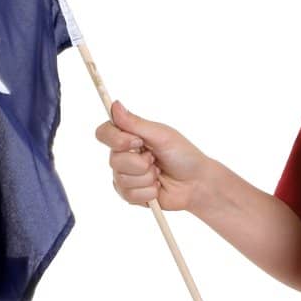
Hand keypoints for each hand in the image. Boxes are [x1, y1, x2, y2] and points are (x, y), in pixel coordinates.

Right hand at [93, 100, 210, 211]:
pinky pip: (129, 195)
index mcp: (129, 136)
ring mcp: (125, 176)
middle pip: (113, 160)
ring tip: (158, 174)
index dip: (116, 139)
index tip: (137, 141)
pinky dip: (148, 191)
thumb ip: (135, 123)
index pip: (104, 133)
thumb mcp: (161, 135)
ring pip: (122, 179)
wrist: (196, 183)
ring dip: (147, 177)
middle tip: (155, 160)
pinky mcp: (130, 195)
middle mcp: (123, 156)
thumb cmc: (182, 155)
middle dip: (140, 162)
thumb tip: (115, 104)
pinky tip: (157, 186)